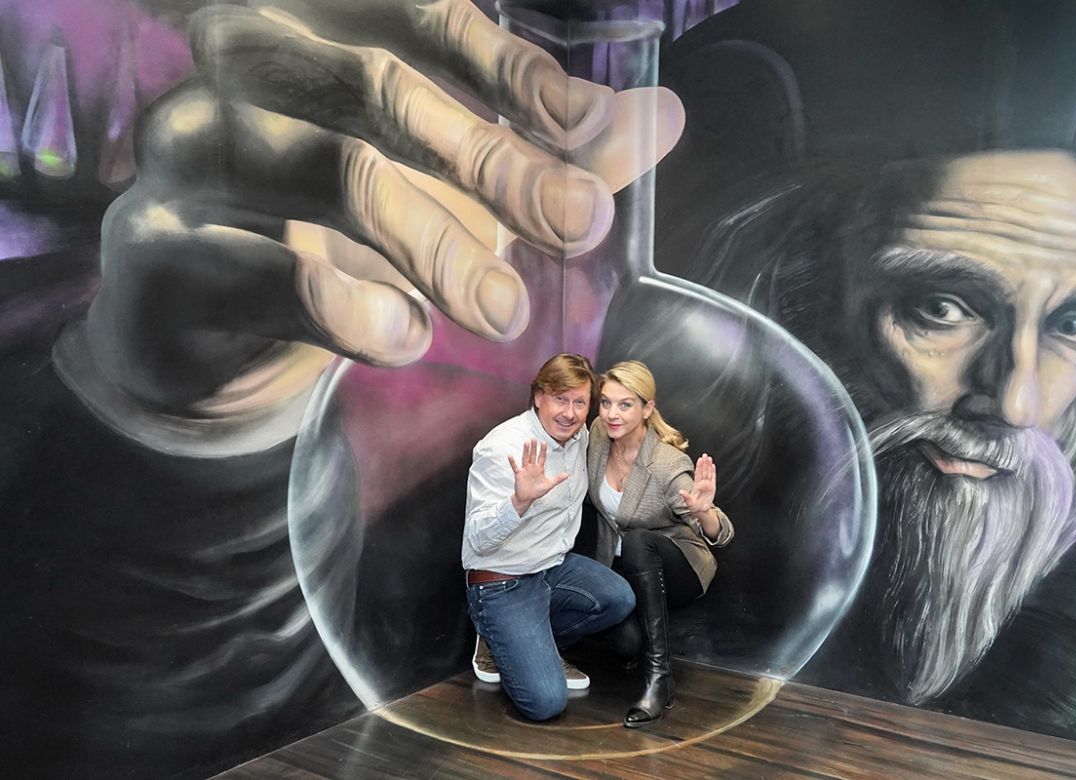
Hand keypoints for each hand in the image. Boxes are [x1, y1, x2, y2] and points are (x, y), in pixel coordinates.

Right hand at [75, 0, 681, 423]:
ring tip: (502, 309)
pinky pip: (260, 268)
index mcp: (314, 30)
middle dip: (496, 163)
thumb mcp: (446, 192)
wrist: (202, 330)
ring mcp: (187, 153)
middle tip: (582, 225)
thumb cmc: (335, 237)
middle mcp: (242, 69)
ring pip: (330, 172)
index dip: (514, 69)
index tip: (593, 132)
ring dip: (436, 243)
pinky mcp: (154, 250)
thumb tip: (663, 117)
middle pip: (382, 89)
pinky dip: (348, 307)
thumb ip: (544, 154)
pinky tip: (405, 340)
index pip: (419, 19)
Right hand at [508, 438, 567, 514]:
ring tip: (526, 442)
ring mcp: (525, 470)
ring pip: (525, 458)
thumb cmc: (537, 491)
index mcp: (539, 469)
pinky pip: (515, 467)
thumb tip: (567, 474)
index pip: (542, 457)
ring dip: (525, 451)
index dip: (543, 450)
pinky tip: (510, 455)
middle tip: (534, 438)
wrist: (527, 498)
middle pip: (533, 455)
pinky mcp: (519, 474)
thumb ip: (557, 479)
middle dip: (534, 447)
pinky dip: (512, 462)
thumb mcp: (549, 485)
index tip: (544, 442)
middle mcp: (532, 467)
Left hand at [679, 453, 716, 516]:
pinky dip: (713, 472)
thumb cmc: (693, 506)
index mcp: (696, 484)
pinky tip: (713, 466)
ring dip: (709, 465)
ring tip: (709, 458)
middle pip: (703, 471)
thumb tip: (680, 491)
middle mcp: (702, 483)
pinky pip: (713, 478)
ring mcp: (707, 484)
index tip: (699, 459)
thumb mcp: (688, 502)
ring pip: (708, 473)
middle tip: (705, 455)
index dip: (698, 466)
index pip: (698, 473)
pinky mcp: (712, 487)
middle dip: (704, 463)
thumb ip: (685, 496)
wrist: (700, 510)